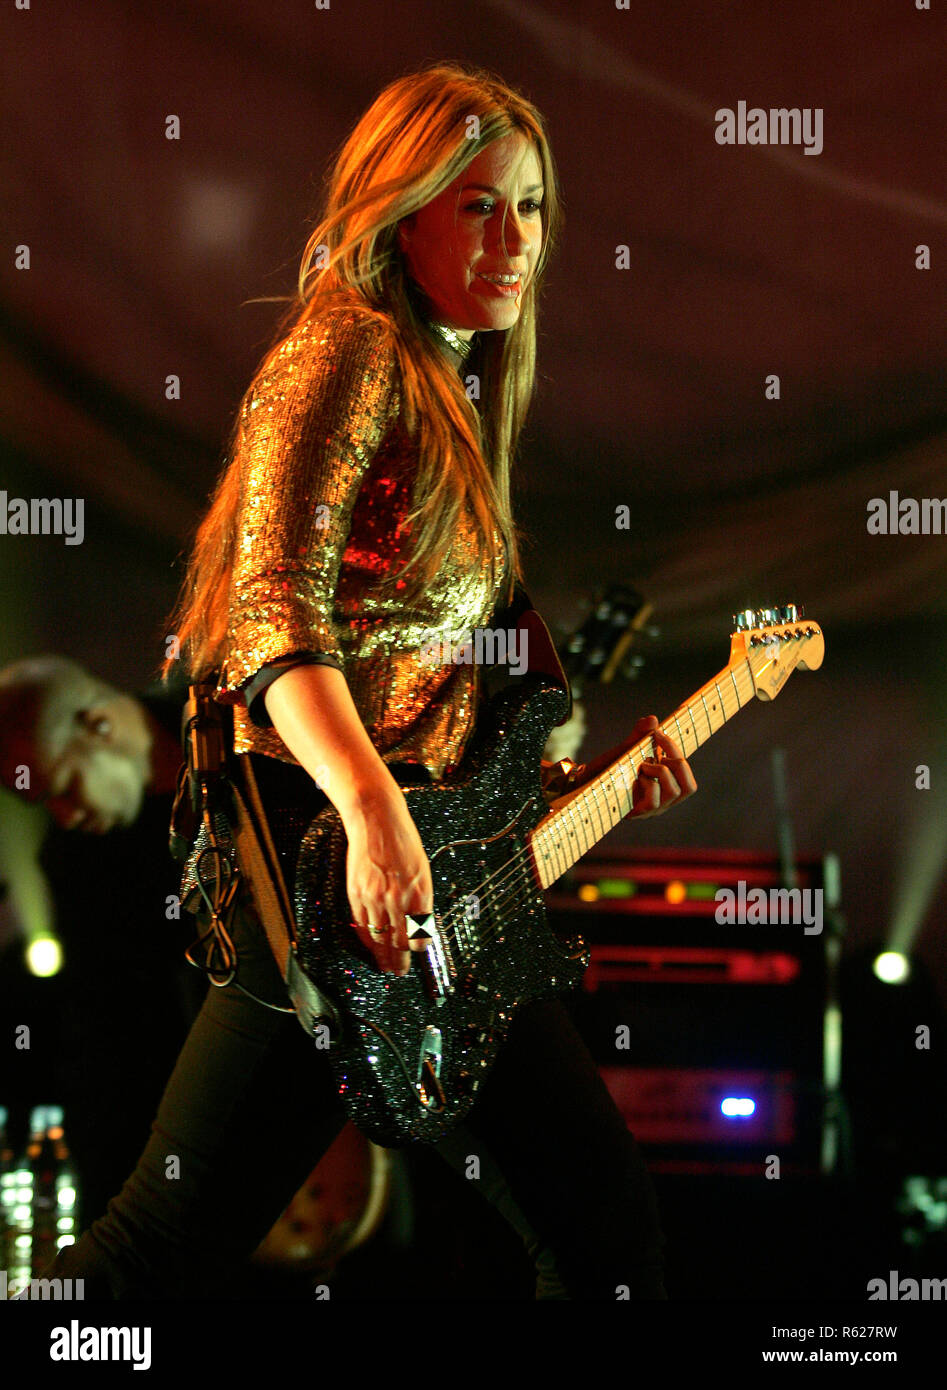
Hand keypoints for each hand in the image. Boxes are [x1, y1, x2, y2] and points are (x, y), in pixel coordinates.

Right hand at [341, 786, 433, 974]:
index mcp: (418, 892)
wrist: (376, 819)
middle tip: (400, 972)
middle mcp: (396, 898)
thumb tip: (421, 924)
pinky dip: (367, 939)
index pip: (420, 935)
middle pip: (398, 942)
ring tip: (386, 967)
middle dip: (400, 961)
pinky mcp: (356, 892)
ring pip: (379, 938)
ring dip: (383, 956)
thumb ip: (420, 898)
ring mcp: (374, 896)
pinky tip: (371, 947)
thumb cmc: (402, 840)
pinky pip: (361, 925)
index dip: (419, 949)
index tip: (418, 955)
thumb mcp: (422, 869)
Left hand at [578, 715, 696, 820]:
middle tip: (656, 745)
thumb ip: (638, 736)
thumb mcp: (623, 751)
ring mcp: (650, 810)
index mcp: (664, 787)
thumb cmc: (605, 771)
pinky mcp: (636, 813)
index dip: (680, 754)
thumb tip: (652, 719)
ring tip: (642, 765)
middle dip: (677, 759)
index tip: (660, 734)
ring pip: (675, 793)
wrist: (581, 783)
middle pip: (690, 787)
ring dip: (661, 772)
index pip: (688, 778)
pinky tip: (635, 778)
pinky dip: (648, 784)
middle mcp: (662, 801)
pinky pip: (654, 802)